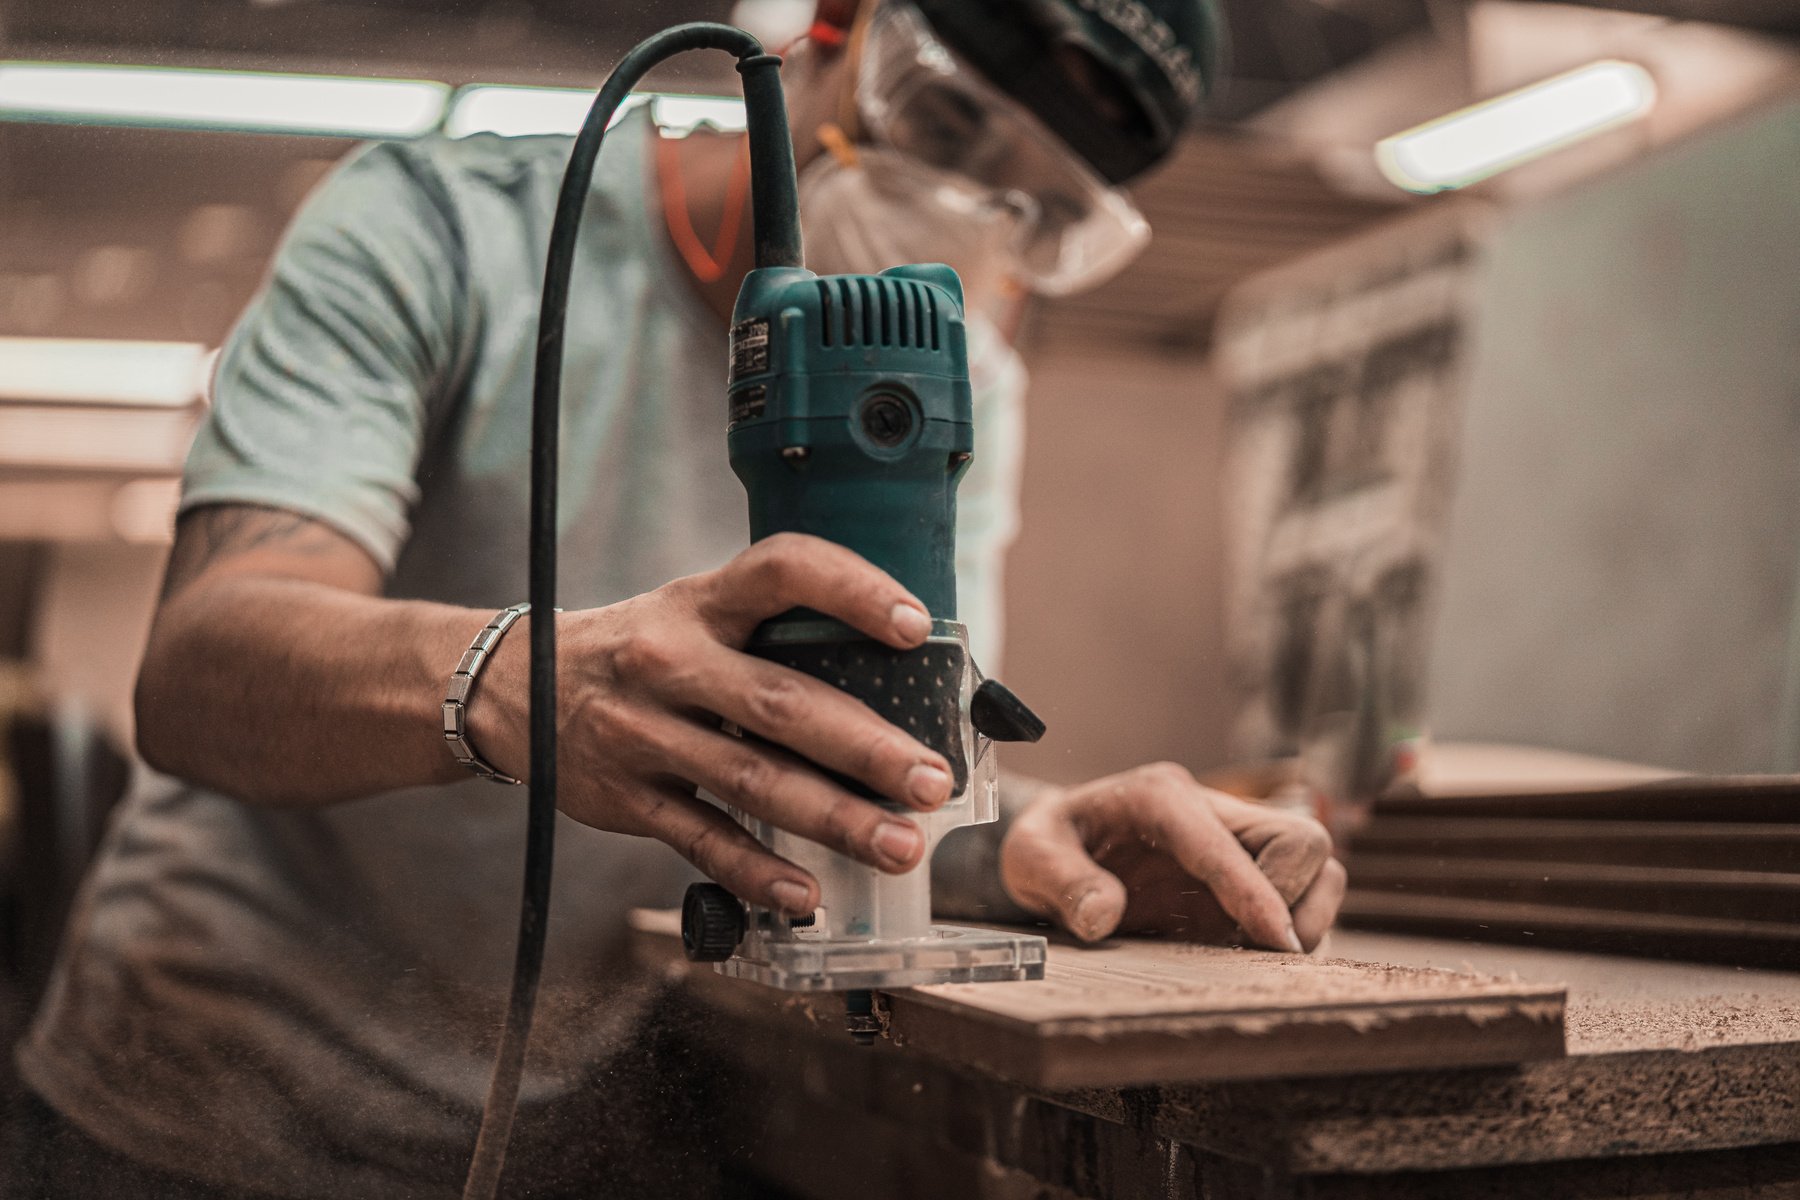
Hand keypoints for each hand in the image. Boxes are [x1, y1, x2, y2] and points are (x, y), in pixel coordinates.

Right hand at [471, 533, 954, 918]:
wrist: (516, 688)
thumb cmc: (643, 648)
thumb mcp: (694, 612)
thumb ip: (772, 635)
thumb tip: (900, 675)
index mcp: (701, 603)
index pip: (781, 572)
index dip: (850, 590)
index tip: (912, 625)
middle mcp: (670, 662)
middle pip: (781, 703)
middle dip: (866, 747)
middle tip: (933, 780)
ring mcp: (644, 733)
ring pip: (752, 781)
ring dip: (834, 819)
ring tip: (899, 845)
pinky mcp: (626, 797)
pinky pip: (701, 841)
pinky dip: (757, 872)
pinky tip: (807, 895)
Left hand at [999, 763, 1346, 951]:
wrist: (1061, 844)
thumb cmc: (1050, 845)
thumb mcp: (1030, 857)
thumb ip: (1061, 881)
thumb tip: (1103, 915)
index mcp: (1157, 797)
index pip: (1222, 839)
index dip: (1253, 888)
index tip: (1276, 939)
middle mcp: (1209, 811)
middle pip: (1299, 838)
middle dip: (1291, 899)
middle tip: (1249, 948)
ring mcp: (1234, 842)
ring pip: (1316, 865)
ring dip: (1304, 916)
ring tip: (1251, 954)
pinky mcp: (1247, 874)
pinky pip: (1304, 893)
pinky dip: (1294, 927)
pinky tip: (1248, 953)